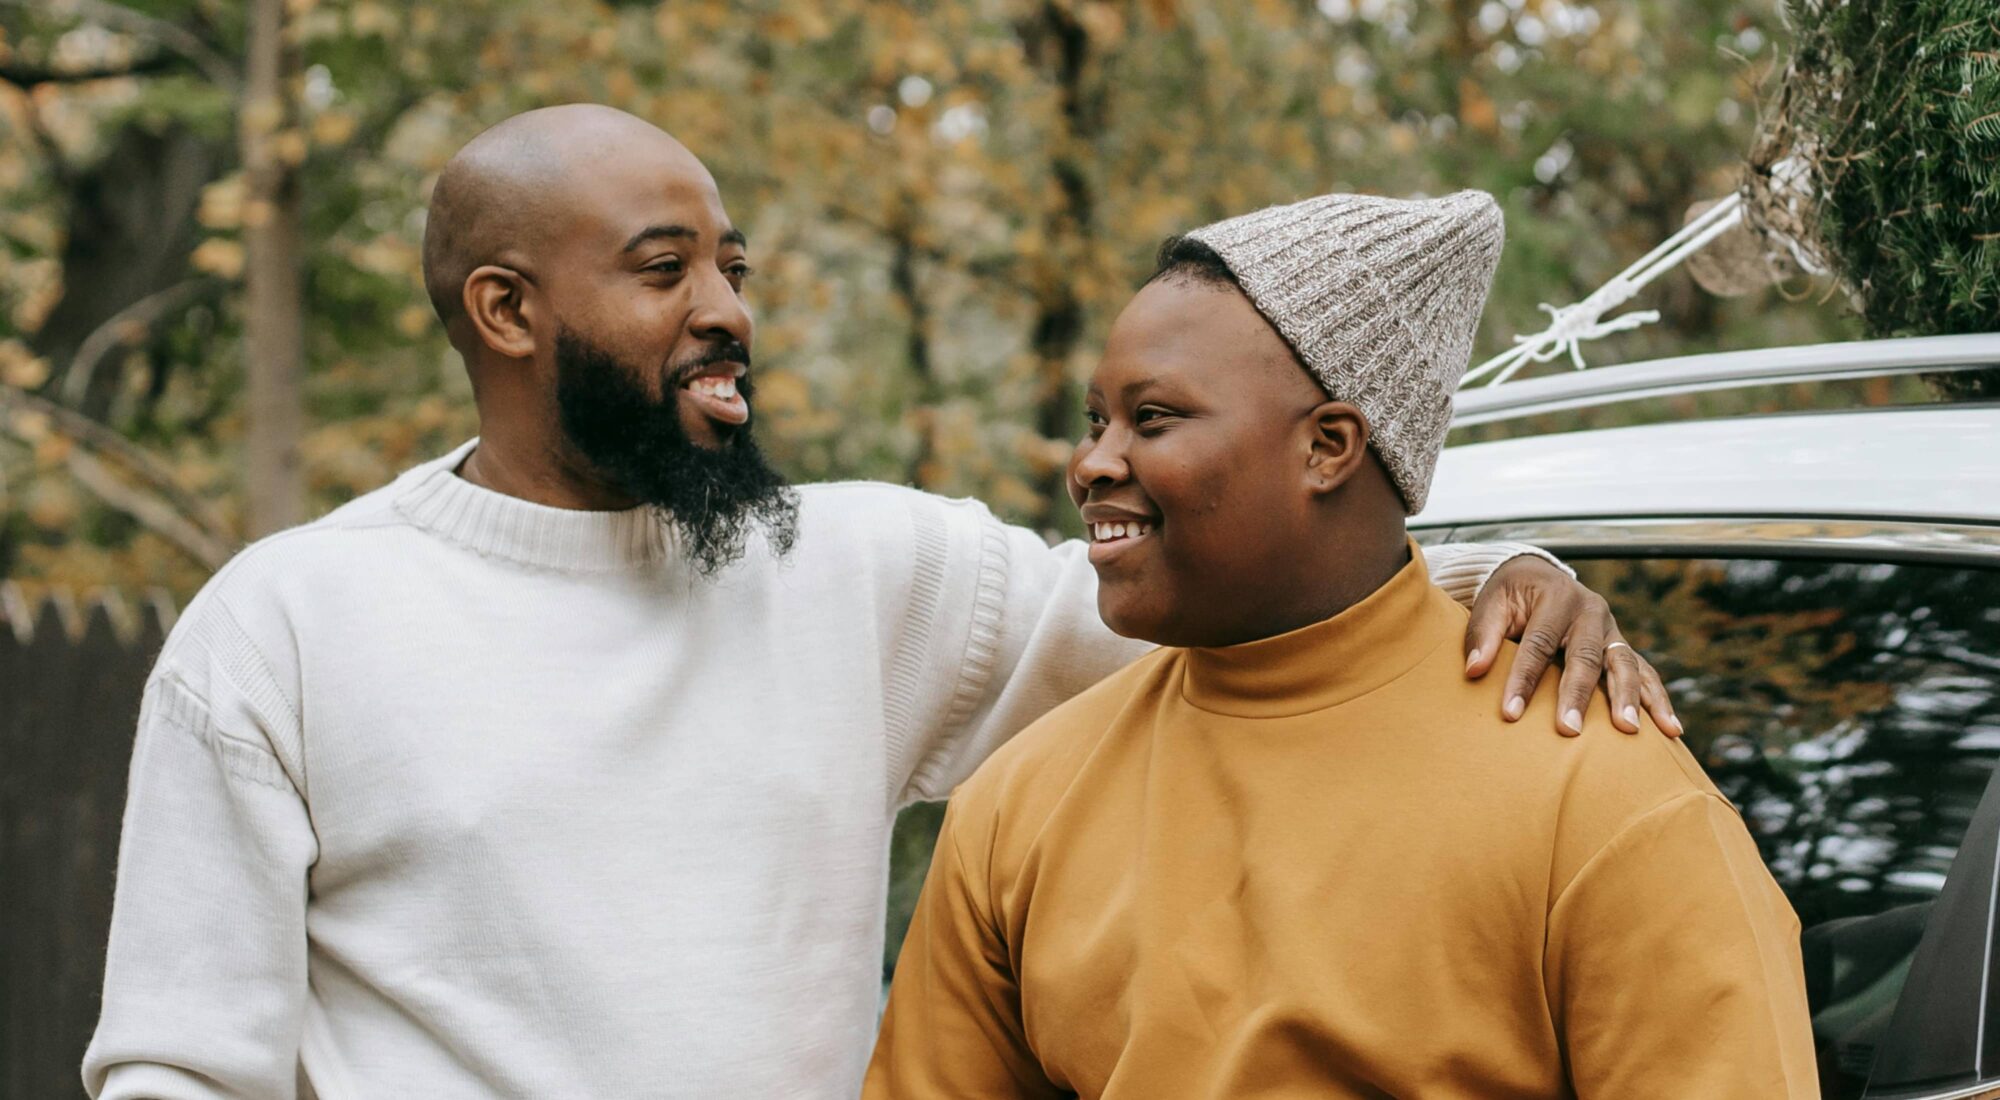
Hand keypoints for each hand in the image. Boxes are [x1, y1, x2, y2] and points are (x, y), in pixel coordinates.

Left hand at [1462, 554, 1680, 737]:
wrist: (1538, 575)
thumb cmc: (1511, 595)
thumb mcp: (1491, 603)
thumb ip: (1483, 634)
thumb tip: (1474, 670)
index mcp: (1558, 597)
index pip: (1538, 643)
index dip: (1523, 679)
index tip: (1510, 714)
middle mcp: (1592, 612)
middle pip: (1586, 657)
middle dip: (1577, 695)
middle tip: (1568, 730)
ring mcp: (1612, 631)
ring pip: (1625, 665)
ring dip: (1630, 699)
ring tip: (1630, 731)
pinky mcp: (1622, 648)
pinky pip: (1646, 674)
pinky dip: (1659, 701)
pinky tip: (1671, 730)